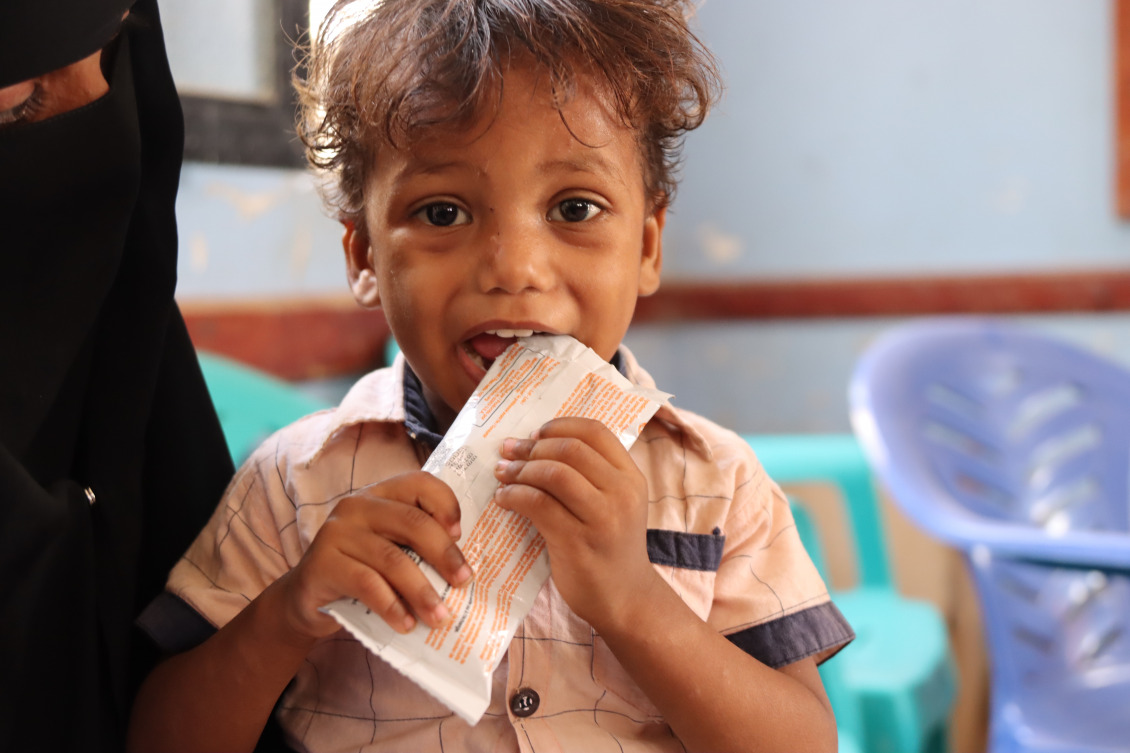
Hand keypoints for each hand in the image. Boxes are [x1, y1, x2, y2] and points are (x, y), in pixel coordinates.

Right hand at [272, 472, 472, 641]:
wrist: (307, 599)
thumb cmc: (360, 571)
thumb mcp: (391, 550)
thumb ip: (418, 547)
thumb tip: (464, 570)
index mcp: (381, 495)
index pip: (419, 483)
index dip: (445, 504)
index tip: (460, 535)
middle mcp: (357, 506)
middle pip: (412, 522)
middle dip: (444, 554)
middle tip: (464, 582)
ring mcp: (337, 532)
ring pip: (392, 559)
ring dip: (422, 591)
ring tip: (440, 617)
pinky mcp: (322, 563)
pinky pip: (367, 584)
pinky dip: (392, 606)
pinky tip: (407, 624)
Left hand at [492, 417, 658, 628]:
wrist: (625, 599)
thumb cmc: (610, 548)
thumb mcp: (614, 505)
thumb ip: (591, 476)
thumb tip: (538, 445)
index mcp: (631, 477)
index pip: (596, 432)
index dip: (559, 425)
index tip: (535, 434)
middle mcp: (622, 493)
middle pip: (570, 449)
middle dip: (532, 447)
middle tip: (508, 452)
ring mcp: (602, 518)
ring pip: (554, 474)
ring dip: (520, 470)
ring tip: (502, 474)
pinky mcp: (578, 542)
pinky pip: (539, 504)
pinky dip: (515, 495)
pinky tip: (504, 499)